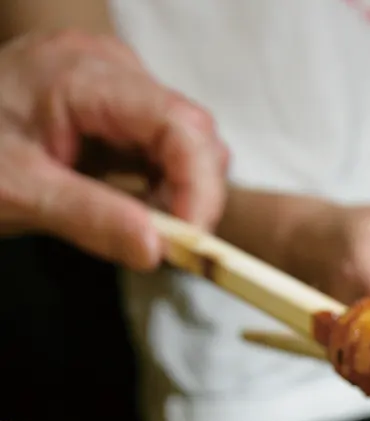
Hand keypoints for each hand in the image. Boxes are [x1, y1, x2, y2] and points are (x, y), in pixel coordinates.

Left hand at [0, 30, 228, 269]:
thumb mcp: (16, 193)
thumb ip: (90, 219)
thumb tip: (159, 252)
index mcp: (82, 75)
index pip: (180, 124)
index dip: (200, 186)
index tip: (192, 242)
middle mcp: (108, 67)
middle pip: (191, 131)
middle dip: (191, 192)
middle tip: (163, 243)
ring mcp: (114, 82)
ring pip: (185, 141)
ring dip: (177, 191)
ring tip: (137, 224)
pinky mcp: (114, 103)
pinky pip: (162, 145)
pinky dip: (160, 184)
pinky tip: (128, 205)